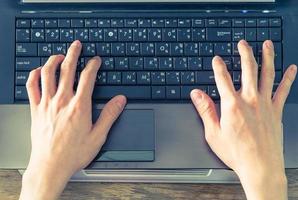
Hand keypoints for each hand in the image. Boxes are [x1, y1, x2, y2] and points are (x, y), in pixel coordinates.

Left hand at [20, 40, 126, 199]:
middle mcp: (62, 101)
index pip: (87, 77)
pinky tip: (39, 71)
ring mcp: (47, 104)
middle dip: (73, 53)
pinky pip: (31, 87)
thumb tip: (120, 100)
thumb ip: (109, 115)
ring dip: (54, 60)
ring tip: (59, 55)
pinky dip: (34, 75)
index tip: (96, 60)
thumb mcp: (98, 136)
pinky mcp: (36, 109)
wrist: (50, 166)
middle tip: (77, 45)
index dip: (93, 65)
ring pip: (48, 74)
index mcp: (79, 106)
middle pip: (67, 69)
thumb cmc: (73, 153)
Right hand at [191, 40, 296, 199]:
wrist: (260, 167)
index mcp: (232, 105)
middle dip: (245, 53)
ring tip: (267, 44)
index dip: (218, 66)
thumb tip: (197, 94)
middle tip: (243, 43)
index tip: (216, 59)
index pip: (222, 78)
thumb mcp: (213, 133)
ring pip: (267, 74)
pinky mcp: (276, 111)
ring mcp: (265, 104)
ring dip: (267, 57)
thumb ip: (205, 110)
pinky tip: (292, 69)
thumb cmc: (237, 152)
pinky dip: (288, 78)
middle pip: (248, 69)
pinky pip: (283, 90)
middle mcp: (250, 100)